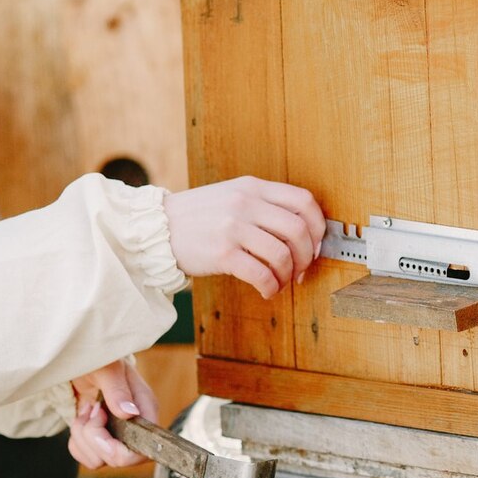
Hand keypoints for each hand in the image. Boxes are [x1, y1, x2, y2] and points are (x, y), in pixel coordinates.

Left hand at [67, 358, 157, 468]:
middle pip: (118, 459)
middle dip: (94, 438)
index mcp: (145, 410)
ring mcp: (118, 436)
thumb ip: (117, 389)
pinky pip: (88, 458)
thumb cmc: (98, 358)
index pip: (142, 451)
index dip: (116, 446)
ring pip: (99, 460)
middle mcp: (135, 427)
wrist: (82, 359)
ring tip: (85, 410)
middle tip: (90, 410)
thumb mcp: (107, 367)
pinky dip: (77, 442)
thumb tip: (130, 412)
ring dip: (82, 436)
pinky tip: (80, 418)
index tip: (99, 417)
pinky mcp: (101, 440)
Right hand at [162, 176, 325, 298]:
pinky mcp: (222, 253)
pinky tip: (266, 290)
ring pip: (282, 255)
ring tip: (280, 282)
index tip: (315, 245)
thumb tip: (301, 231)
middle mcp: (245, 203)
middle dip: (307, 256)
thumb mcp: (232, 196)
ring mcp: (233, 227)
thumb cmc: (198, 216)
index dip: (318, 226)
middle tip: (301, 270)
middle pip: (298, 230)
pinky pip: (261, 274)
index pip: (304, 201)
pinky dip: (270, 287)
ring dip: (288, 275)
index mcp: (252, 187)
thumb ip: (263, 205)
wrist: (159, 227)